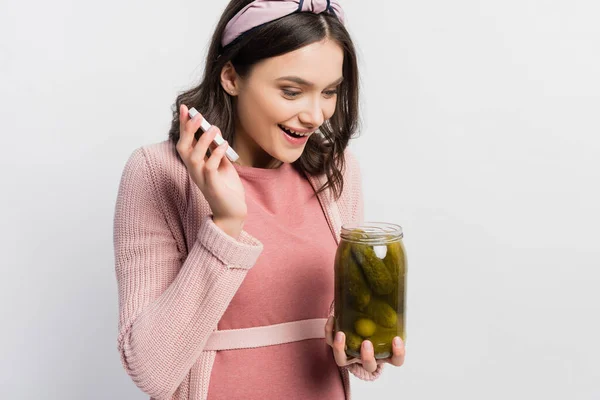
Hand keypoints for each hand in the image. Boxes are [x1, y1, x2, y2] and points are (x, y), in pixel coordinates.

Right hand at [176, 104, 246, 232]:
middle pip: (183, 148)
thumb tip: (213, 130)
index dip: (184, 126)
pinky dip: (215, 155)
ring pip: (194, 158)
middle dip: (188, 131)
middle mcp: (194, 171)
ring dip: (203, 141)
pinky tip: (224, 145)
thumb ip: (216, 149)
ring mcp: (202, 179)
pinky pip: (210, 169)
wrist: (233, 212)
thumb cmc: (226, 188)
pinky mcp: (213, 187)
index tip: (185, 108)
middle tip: (198, 116)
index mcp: (195, 165)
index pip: (185, 142)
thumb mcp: (221, 164)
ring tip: (214, 128)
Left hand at [324, 316, 404, 372]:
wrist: (357, 324)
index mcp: (384, 353)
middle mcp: (367, 357)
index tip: (397, 339)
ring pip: (343, 361)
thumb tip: (397, 289)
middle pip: (368, 365)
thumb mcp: (385, 319)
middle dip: (367, 356)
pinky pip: (330, 343)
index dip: (398, 353)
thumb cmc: (376, 323)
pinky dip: (329, 332)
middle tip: (366, 343)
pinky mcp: (336, 346)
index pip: (396, 360)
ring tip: (341, 334)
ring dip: (341, 349)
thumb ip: (390, 310)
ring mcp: (350, 354)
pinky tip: (332, 318)